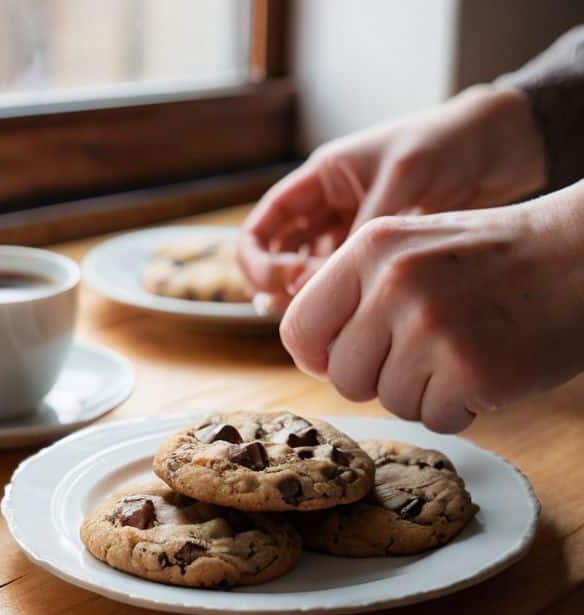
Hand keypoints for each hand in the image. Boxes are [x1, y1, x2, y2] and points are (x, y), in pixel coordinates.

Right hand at [239, 85, 545, 308]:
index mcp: (321, 179)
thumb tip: (324, 283)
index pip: (261, 227)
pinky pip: (342, 284)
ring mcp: (350, 234)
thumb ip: (364, 227)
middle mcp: (327, 209)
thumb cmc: (451, 143)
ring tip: (328, 322)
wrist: (503, 146)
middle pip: (276, 258)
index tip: (288, 282)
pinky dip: (338, 302)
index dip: (259, 261)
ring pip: (306, 276)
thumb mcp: (404, 177)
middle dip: (278, 287)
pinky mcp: (376, 256)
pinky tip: (350, 321)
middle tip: (305, 311)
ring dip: (307, 301)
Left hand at [278, 183, 583, 431]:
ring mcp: (431, 329)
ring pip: (388, 402)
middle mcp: (393, 285)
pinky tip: (484, 370)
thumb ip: (354, 294)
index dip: (317, 356)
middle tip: (422, 352)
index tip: (340, 359)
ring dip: (422, 392)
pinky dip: (459, 408)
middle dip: (376, 378)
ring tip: (460, 351)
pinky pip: (434, 418)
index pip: (299, 327)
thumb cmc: (491, 260)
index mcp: (369, 249)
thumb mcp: (410, 248)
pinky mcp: (470, 371)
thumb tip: (310, 357)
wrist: (582, 256)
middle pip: (342, 377)